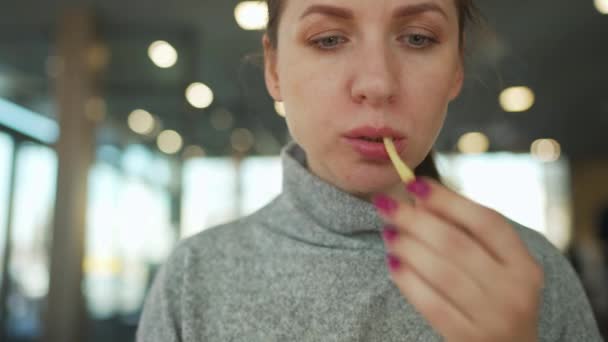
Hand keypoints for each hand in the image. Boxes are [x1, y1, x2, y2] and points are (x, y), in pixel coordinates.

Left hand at [373, 177, 543, 341]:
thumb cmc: (496, 300)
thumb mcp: (497, 268)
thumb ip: (467, 234)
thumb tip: (421, 199)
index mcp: (524, 265)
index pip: (486, 221)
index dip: (448, 200)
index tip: (415, 184)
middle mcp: (515, 290)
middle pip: (456, 243)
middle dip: (415, 219)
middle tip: (385, 204)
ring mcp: (493, 318)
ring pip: (440, 271)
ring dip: (407, 246)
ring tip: (387, 232)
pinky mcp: (467, 339)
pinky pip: (431, 303)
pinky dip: (408, 281)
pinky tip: (392, 264)